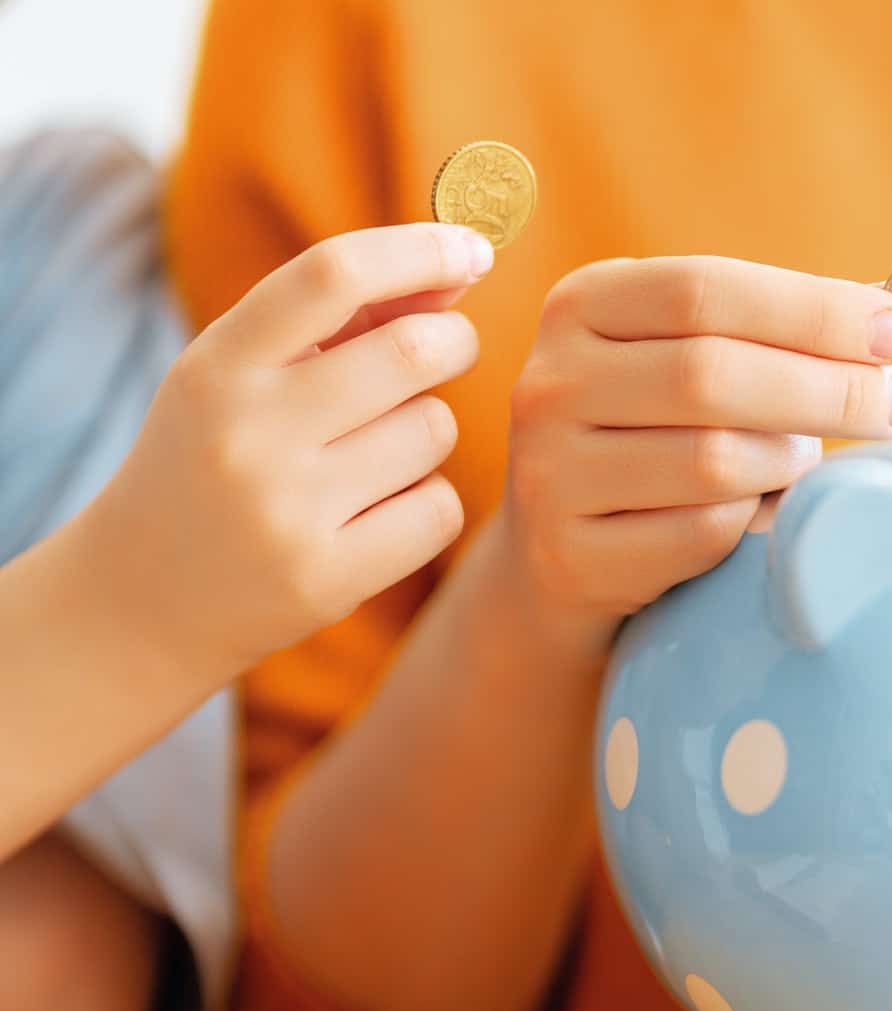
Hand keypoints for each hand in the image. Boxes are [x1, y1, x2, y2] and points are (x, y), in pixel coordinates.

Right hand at [81, 222, 487, 677]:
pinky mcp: (325, 578)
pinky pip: (438, 509)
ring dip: (428, 430)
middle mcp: (247, 431)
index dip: (419, 251)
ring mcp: (285, 510)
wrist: (138, 598)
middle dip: (454, 342)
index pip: (332, 274)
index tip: (472, 248)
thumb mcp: (242, 377)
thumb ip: (339, 319)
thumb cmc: (212, 460)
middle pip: (412, 351)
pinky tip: (377, 514)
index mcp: (218, 364)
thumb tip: (455, 267)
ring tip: (375, 454)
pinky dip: (428, 504)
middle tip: (447, 350)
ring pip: (434, 431)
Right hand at [502, 256, 891, 640]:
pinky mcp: (572, 555)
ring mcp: (550, 472)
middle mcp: (551, 380)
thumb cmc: (662, 434)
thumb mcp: (696, 356)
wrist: (566, 553)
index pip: (707, 290)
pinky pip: (703, 535)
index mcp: (585, 304)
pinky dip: (753, 523)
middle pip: (711, 374)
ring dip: (788, 463)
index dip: (814, 310)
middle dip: (828, 389)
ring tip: (804, 461)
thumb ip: (783, 327)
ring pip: (713, 461)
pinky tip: (760, 513)